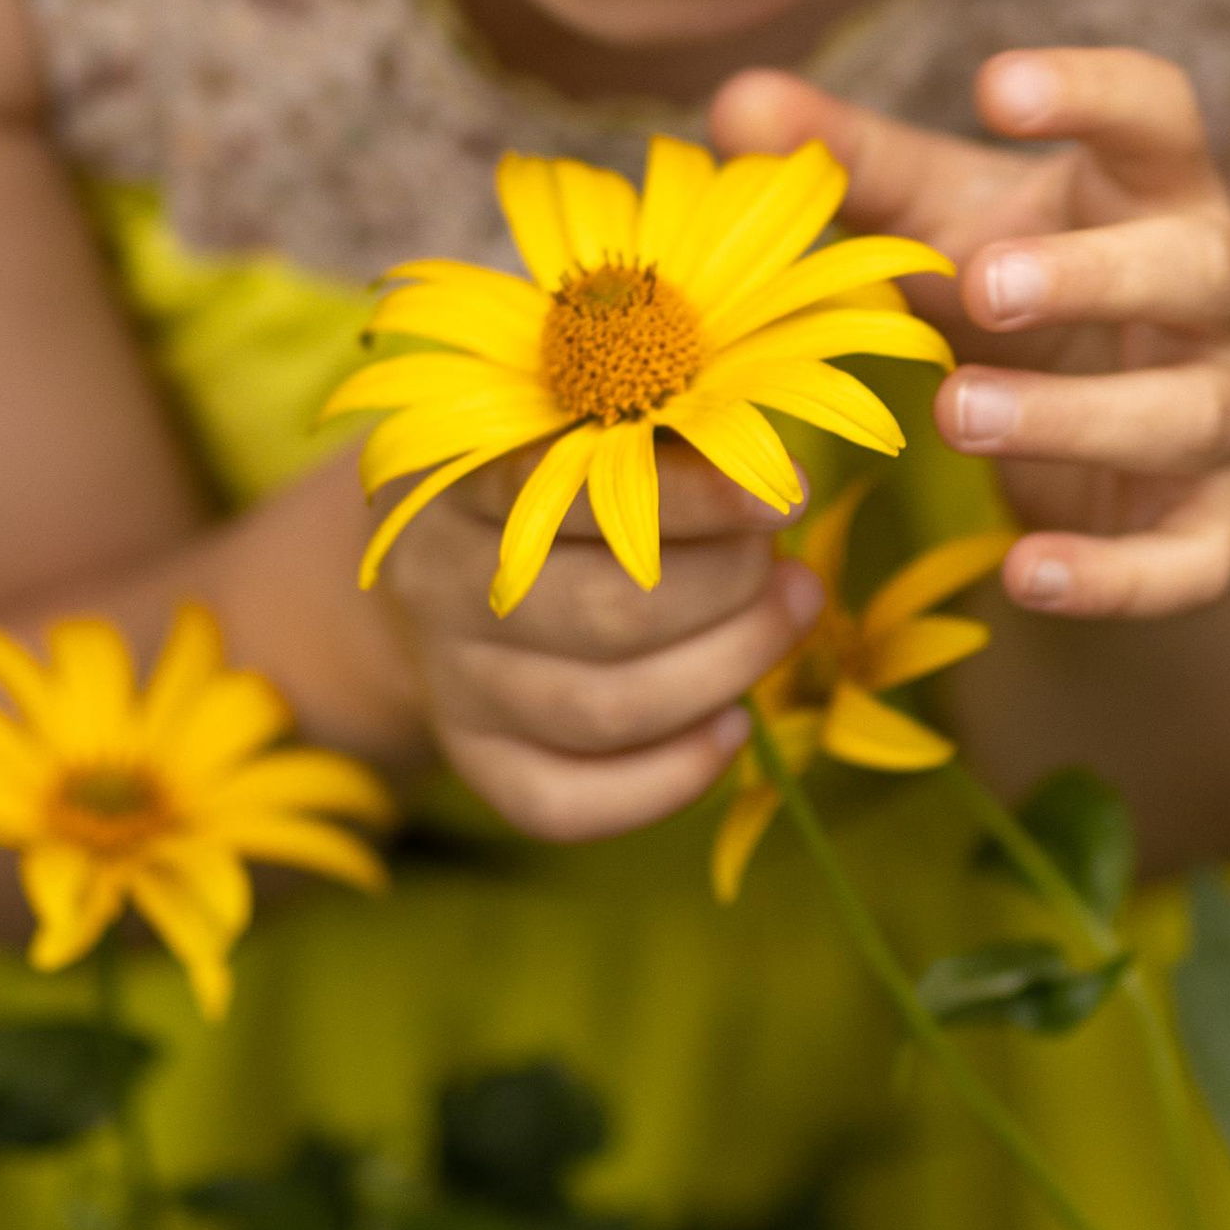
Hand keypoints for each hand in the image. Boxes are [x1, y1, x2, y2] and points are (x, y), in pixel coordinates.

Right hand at [371, 440, 822, 841]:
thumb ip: (650, 435)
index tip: (785, 491)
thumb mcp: (572, 424)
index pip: (577, 493)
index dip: (694, 499)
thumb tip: (764, 461)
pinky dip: (670, 777)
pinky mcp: (477, 764)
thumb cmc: (542, 470)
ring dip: (725, 670)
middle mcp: (443, 584)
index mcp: (458, 478)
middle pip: (603, 614)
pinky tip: (733, 725)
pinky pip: (570, 805)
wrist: (435, 565)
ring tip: (790, 619)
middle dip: (729, 593)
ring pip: (603, 712)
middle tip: (794, 571)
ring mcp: (454, 685)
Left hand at [711, 50, 1229, 623]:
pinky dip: (1116, 574)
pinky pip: (1190, 557)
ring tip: (958, 413)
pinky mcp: (1213, 524)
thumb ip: (845, 158)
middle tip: (980, 286)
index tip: (993, 88)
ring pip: (1192, 412)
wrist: (1105, 435)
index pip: (1158, 110)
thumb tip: (733, 107)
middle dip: (1094, 276)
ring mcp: (1227, 408)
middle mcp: (1215, 291)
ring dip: (1077, 417)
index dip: (1092, 90)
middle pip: (1200, 266)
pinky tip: (1024, 574)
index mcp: (1152, 188)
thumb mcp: (936, 216)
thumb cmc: (1017, 280)